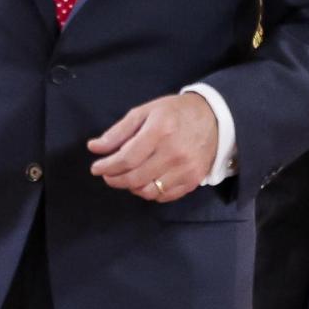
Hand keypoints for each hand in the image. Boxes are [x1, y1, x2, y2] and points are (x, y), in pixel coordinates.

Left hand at [87, 92, 217, 201]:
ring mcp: (185, 169)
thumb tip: (94, 148)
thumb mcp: (145, 112)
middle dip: (114, 179)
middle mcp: (174, 152)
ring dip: (131, 187)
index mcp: (160, 130)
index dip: (107, 167)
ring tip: (126, 177)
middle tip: (108, 174)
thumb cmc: (175, 112)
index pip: (126, 159)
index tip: (96, 167)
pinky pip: (163, 196)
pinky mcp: (193, 180)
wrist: (214, 117)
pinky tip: (145, 181)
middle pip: (134, 178)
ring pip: (148, 191)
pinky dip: (149, 192)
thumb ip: (119, 131)